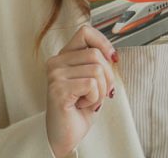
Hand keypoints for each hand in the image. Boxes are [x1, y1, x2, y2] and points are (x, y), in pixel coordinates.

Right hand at [45, 25, 117, 156]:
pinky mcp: (58, 89)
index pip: (85, 32)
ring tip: (88, 100)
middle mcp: (56, 62)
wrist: (66, 135)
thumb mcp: (92, 80)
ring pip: (97, 70)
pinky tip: (82, 105)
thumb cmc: (80, 108)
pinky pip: (91, 85)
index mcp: (64, 56)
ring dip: (100, 90)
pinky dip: (94, 98)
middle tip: (100, 92)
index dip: (103, 42)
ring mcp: (55, 75)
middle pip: (96, 54)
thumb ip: (98, 63)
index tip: (112, 58)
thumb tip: (112, 55)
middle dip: (107, 76)